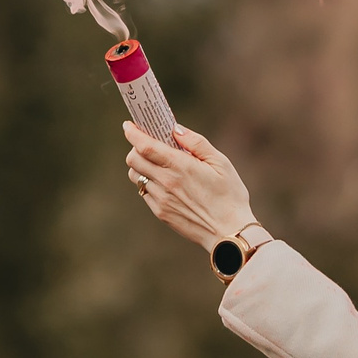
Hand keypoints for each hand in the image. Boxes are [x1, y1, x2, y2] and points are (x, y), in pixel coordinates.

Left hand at [125, 122, 259, 249]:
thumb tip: (175, 130)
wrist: (228, 232)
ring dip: (140, 165)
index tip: (128, 125)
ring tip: (157, 164)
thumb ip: (196, 143)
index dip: (132, 133)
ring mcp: (160, 199)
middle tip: (147, 144)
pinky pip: (145, 192)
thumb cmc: (229, 195)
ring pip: (136, 176)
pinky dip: (149, 182)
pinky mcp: (160, 213)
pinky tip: (165, 182)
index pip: (145, 146)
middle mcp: (166, 182)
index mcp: (180, 166)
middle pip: (133, 159)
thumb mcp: (220, 163)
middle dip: (135, 147)